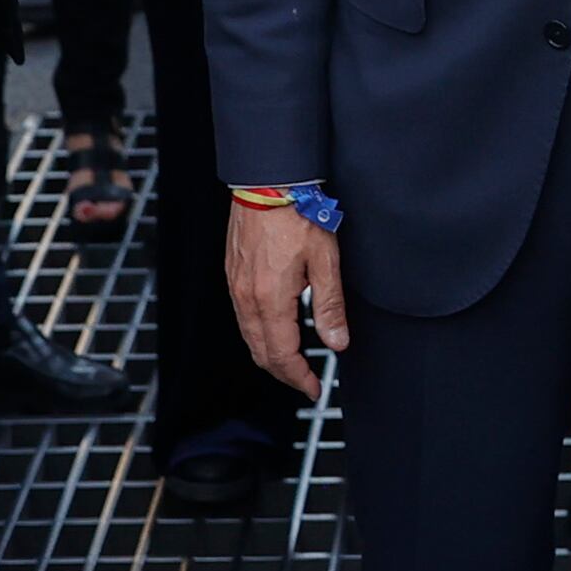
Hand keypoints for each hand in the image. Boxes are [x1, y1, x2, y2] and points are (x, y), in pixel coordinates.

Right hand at [228, 197, 347, 393]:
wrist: (267, 181)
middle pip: (261, 352)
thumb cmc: (298, 214)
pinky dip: (259, 334)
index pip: (281, 355)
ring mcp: (235, 286)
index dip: (298, 377)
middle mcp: (246, 297)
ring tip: (293, 362)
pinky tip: (276, 330)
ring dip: (270, 355)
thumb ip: (330, 306)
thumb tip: (337, 343)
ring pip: (249, 336)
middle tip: (306, 381)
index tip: (314, 389)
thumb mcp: (325, 261)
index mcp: (270, 299)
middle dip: (283, 372)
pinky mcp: (233, 274)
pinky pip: (243, 317)